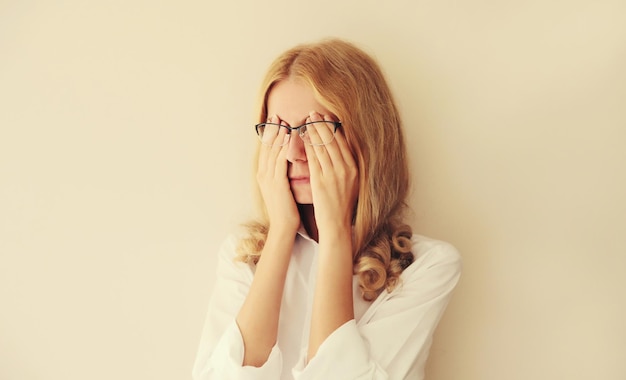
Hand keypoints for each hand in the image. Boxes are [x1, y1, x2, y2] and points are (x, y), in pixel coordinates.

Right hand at [257, 115, 299, 233]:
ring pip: (273, 152)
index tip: (274, 121)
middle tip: (276, 116)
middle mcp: (263, 174)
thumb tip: (287, 162)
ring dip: (278, 136)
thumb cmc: (286, 209)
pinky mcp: (277, 183)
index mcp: (263, 175)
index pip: (266, 150)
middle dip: (272, 130)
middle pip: (266, 147)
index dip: (270, 134)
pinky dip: (284, 148)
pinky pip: (280, 162)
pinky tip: (289, 139)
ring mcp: (269, 178)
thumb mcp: (281, 188)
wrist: (283, 227)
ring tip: (283, 122)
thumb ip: (281, 174)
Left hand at [304, 112, 358, 235]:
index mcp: (354, 168)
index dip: (333, 127)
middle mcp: (345, 169)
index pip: (343, 142)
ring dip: (313, 131)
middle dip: (322, 124)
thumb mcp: (351, 182)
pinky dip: (308, 146)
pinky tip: (302, 137)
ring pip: (322, 147)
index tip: (326, 117)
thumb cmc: (341, 204)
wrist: (336, 223)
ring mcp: (333, 175)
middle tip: (313, 113)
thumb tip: (340, 148)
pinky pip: (313, 158)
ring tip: (306, 121)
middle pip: (332, 140)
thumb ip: (346, 166)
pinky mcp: (320, 181)